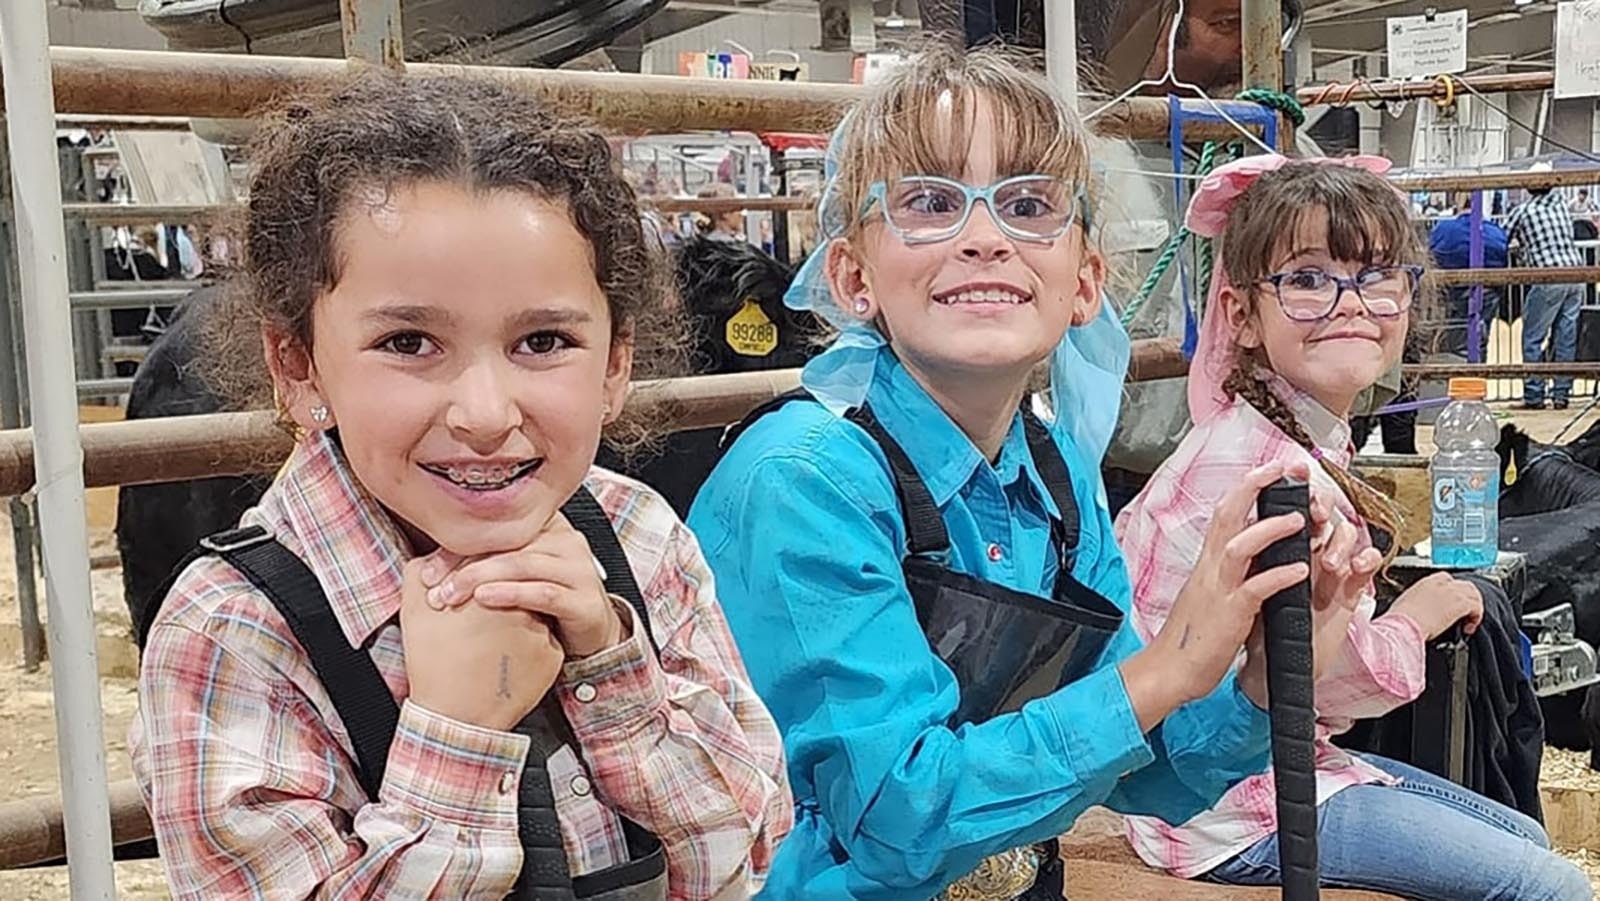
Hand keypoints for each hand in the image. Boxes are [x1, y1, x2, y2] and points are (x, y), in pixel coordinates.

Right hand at [400, 558, 565, 730]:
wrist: (456, 716)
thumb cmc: (433, 665)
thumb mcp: (414, 611)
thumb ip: (421, 572)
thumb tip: (433, 557)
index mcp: (489, 587)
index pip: (491, 565)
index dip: (474, 578)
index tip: (466, 595)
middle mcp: (522, 604)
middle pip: (514, 586)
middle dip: (498, 597)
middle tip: (478, 621)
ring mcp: (542, 630)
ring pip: (531, 613)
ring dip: (515, 620)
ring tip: (489, 643)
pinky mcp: (552, 655)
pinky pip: (542, 641)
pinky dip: (527, 647)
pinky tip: (504, 659)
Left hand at [419, 513, 628, 657]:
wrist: (589, 632)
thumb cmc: (544, 600)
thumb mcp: (516, 573)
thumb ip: (488, 558)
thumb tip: (427, 563)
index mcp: (549, 525)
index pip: (499, 527)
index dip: (459, 545)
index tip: (428, 570)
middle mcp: (568, 540)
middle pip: (508, 543)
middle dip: (464, 565)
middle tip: (434, 587)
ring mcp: (580, 569)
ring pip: (522, 564)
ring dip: (481, 578)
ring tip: (452, 595)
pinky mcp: (585, 600)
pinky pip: (543, 592)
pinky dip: (510, 594)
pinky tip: (484, 599)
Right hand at [1120, 461, 1313, 728]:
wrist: (1169, 671)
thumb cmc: (1193, 637)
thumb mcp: (1209, 594)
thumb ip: (1227, 571)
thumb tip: (1250, 552)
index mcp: (1208, 563)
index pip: (1224, 513)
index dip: (1246, 488)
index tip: (1270, 469)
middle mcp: (1210, 569)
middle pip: (1227, 515)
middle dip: (1254, 488)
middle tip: (1282, 469)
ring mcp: (1218, 590)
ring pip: (1240, 546)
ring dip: (1270, 529)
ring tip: (1300, 518)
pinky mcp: (1228, 615)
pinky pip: (1254, 589)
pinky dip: (1278, 576)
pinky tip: (1300, 570)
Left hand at [1233, 504, 1379, 706]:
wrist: (1268, 672)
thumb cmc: (1252, 631)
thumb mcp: (1240, 591)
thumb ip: (1245, 562)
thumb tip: (1234, 528)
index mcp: (1276, 553)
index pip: (1285, 512)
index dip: (1289, 490)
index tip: (1286, 474)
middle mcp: (1304, 559)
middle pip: (1321, 518)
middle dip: (1320, 507)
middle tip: (1314, 512)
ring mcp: (1327, 576)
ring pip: (1346, 539)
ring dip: (1341, 542)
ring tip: (1328, 561)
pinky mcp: (1344, 598)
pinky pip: (1364, 572)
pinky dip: (1365, 562)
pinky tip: (1357, 566)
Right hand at [1388, 572, 1484, 639]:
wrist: (1403, 625)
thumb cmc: (1400, 620)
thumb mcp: (1405, 605)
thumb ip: (1417, 603)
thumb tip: (1420, 612)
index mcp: (1425, 582)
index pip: (1447, 579)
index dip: (1452, 592)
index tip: (1450, 605)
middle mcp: (1441, 584)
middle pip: (1465, 585)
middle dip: (1468, 598)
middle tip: (1464, 614)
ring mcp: (1452, 592)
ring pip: (1474, 594)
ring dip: (1474, 607)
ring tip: (1468, 621)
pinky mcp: (1461, 604)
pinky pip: (1477, 607)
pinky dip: (1476, 618)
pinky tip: (1468, 628)